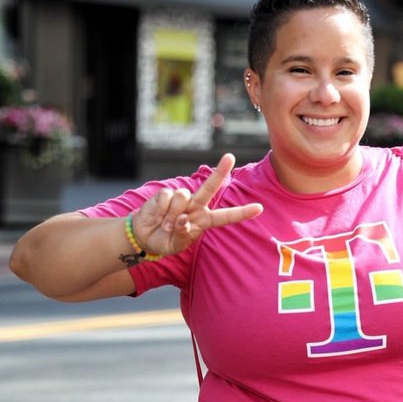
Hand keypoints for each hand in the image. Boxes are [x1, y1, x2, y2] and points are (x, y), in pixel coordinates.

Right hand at [131, 153, 262, 254]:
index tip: (259, 208)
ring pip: (184, 196)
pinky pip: (168, 197)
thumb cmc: (164, 241)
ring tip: (165, 224)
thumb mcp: (176, 244)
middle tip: (230, 157)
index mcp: (204, 221)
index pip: (226, 217)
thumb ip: (183, 233)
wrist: (143, 236)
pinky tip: (158, 216)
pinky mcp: (165, 194)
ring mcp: (181, 199)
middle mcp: (196, 206)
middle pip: (210, 187)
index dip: (242, 213)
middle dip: (220, 172)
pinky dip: (162, 210)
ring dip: (173, 213)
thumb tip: (183, 219)